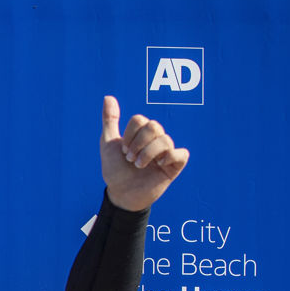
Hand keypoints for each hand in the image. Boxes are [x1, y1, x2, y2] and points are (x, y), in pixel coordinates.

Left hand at [99, 96, 188, 211]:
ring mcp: (166, 152)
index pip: (140, 120)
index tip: (123, 150)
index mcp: (141, 133)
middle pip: (154, 126)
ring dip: (147, 154)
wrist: (121, 194)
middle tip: (130, 159)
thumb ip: (110, 120)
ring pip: (165, 140)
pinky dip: (169, 157)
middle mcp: (156, 139)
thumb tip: (108, 97)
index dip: (129, 135)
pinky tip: (159, 165)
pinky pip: (181, 154)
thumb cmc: (115, 170)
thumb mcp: (108, 144)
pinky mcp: (175, 165)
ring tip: (138, 166)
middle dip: (137, 144)